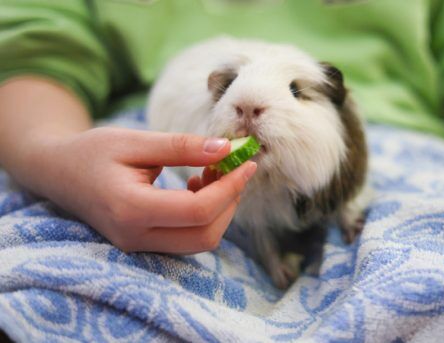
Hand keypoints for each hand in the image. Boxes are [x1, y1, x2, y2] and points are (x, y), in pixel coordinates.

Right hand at [35, 127, 256, 253]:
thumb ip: (181, 147)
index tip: (246, 162)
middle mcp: (135, 237)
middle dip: (229, 201)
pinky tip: (197, 188)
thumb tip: (226, 149)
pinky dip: (205, 216)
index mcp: (131, 209)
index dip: (230, 187)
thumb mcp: (134, 140)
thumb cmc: (91, 151)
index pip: (198, 211)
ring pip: (200, 242)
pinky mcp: (143, 244)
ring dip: (219, 210)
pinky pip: (187, 239)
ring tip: (210, 173)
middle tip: (232, 167)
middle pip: (206, 235)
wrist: (56, 173)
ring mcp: (139, 246)